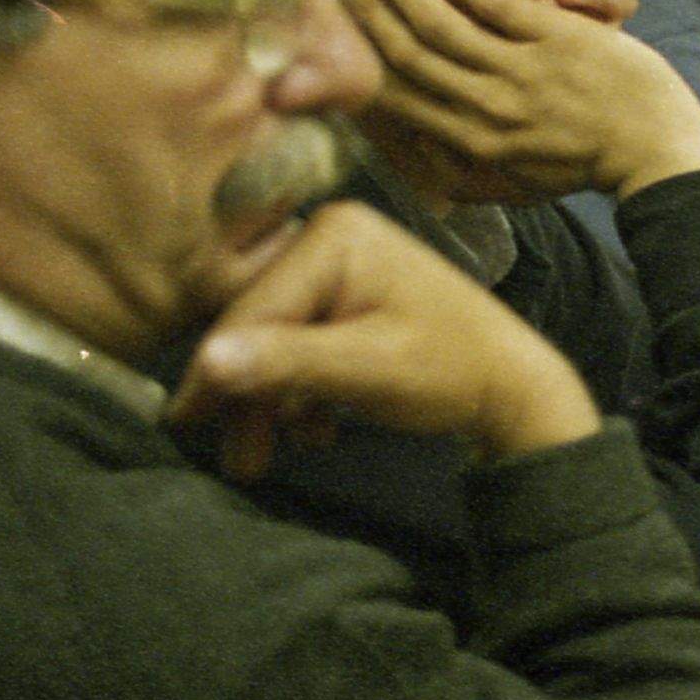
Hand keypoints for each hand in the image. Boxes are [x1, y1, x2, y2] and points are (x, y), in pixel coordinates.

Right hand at [171, 199, 597, 476]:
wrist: (516, 387)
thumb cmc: (451, 371)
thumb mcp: (365, 370)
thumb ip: (287, 364)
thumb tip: (206, 362)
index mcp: (334, 236)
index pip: (255, 309)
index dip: (216, 371)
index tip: (183, 422)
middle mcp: (331, 238)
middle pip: (262, 325)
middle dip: (248, 397)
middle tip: (239, 462)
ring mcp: (342, 267)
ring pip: (278, 342)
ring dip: (272, 403)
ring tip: (263, 462)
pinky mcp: (351, 298)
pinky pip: (303, 344)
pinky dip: (301, 391)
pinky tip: (314, 432)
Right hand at [344, 0, 699, 203]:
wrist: (655, 148)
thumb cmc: (588, 164)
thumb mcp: (518, 181)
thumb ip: (465, 168)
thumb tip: (417, 148)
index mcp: (473, 140)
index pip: (399, 97)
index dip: (362, 60)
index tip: (338, 30)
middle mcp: (486, 107)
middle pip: (408, 53)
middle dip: (369, 13)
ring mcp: (520, 71)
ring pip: (440, 23)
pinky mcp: (554, 39)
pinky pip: (491, 2)